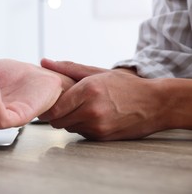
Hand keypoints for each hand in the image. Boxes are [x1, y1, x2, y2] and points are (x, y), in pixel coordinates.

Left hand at [39, 58, 168, 139]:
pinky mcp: (103, 137)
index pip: (53, 109)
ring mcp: (98, 126)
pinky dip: (82, 126)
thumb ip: (68, 68)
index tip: (47, 104)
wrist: (155, 104)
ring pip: (68, 128)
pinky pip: (81, 133)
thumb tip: (44, 61)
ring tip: (80, 109)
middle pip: (58, 122)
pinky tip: (92, 117)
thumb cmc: (125, 85)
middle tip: (62, 106)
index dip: (47, 109)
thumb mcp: (97, 72)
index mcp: (87, 91)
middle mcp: (91, 110)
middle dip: (56, 115)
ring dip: (69, 121)